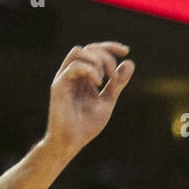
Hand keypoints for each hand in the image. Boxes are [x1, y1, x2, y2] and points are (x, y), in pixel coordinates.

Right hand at [44, 43, 133, 158]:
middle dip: (107, 56)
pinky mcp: (59, 86)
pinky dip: (90, 70)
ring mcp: (64, 78)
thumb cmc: (86, 125)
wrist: (72, 142)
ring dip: (96, 61)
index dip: (110, 47)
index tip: (126, 51)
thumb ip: (117, 83)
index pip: (95, 51)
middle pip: (89, 48)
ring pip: (78, 52)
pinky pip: (73, 66)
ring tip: (104, 80)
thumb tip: (130, 63)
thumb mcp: (108, 101)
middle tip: (114, 77)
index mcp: (83, 76)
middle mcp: (72, 74)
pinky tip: (98, 83)